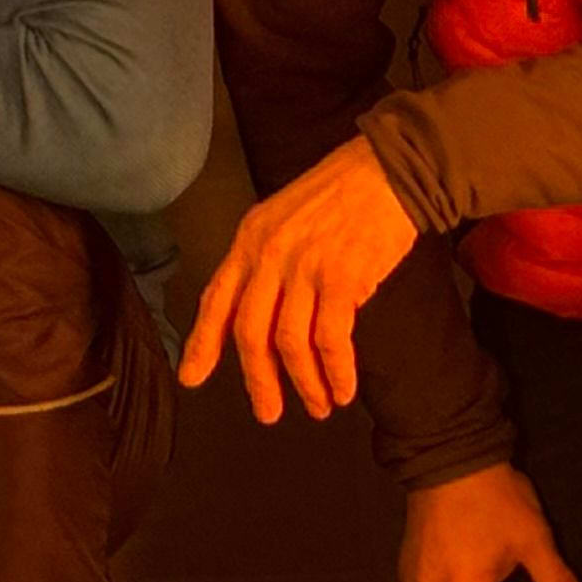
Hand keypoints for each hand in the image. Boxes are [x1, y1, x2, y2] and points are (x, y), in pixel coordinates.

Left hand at [177, 137, 422, 423]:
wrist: (389, 170)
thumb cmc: (342, 194)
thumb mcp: (285, 217)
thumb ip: (266, 261)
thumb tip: (260, 312)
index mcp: (250, 239)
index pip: (217, 299)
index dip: (203, 343)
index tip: (192, 377)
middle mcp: (270, 255)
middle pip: (251, 332)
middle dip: (259, 380)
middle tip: (268, 412)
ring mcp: (305, 268)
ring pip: (290, 343)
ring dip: (305, 383)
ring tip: (320, 405)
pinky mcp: (342, 279)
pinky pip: (331, 340)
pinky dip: (337, 371)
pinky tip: (344, 387)